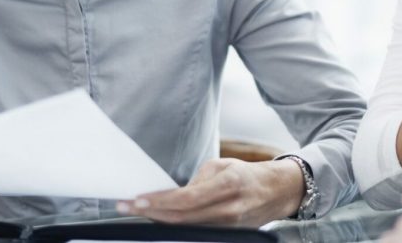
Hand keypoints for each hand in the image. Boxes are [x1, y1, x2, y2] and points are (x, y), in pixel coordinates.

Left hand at [118, 158, 302, 226]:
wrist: (276, 192)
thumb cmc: (246, 175)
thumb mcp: (222, 166)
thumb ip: (197, 181)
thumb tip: (171, 195)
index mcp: (229, 184)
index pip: (186, 199)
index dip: (158, 201)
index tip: (136, 199)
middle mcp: (229, 209)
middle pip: (182, 218)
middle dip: (150, 213)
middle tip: (126, 206)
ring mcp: (229, 226)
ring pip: (186, 228)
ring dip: (158, 220)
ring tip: (137, 210)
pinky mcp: (228, 235)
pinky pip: (195, 232)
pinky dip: (175, 225)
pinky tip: (159, 219)